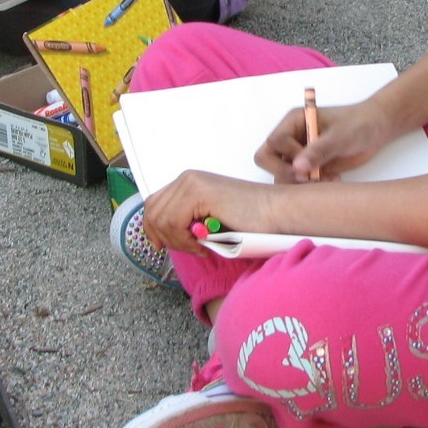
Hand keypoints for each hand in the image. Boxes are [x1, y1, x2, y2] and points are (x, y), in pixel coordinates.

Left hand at [142, 171, 273, 253]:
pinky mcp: (198, 192)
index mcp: (188, 182)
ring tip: (200, 247)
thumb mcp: (207, 220)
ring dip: (178, 241)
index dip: (152, 228)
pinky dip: (185, 240)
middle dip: (165, 237)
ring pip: (162, 220)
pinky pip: (175, 223)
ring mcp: (191, 183)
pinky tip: (204, 245)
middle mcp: (187, 178)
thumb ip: (186, 221)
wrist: (275, 212)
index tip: (160, 246)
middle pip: (152, 212)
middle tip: (189, 249)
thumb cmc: (249, 220)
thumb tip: (160, 236)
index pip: (153, 205)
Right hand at [255, 98, 393, 183]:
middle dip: (285, 172)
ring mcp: (298, 154)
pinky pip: (298, 182)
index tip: (310, 162)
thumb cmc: (358, 123)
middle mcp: (291, 138)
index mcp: (293, 122)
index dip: (289, 155)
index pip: (274, 142)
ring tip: (326, 179)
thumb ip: (319, 150)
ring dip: (300, 183)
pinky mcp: (308, 168)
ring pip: (281, 174)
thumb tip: (297, 167)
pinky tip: (333, 180)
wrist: (376, 129)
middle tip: (309, 177)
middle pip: (266, 158)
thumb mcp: (341, 135)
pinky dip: (311, 187)